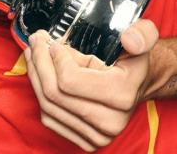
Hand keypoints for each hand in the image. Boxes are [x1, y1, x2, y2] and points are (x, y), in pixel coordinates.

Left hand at [24, 20, 159, 150]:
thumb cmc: (133, 60)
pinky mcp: (86, 141)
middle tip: (35, 42)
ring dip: (35, 77)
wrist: (138, 86)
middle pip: (55, 94)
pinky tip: (40, 75)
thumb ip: (142, 34)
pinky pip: (50, 119)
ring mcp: (98, 136)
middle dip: (39, 63)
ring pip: (48, 107)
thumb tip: (129, 39)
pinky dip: (39, 95)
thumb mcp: (144, 38)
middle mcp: (111, 121)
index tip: (52, 42)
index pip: (70, 80)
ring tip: (33, 54)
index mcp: (122, 94)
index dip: (55, 58)